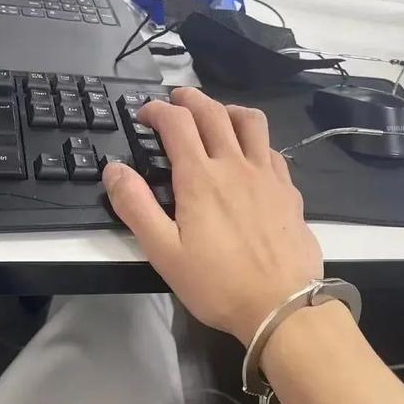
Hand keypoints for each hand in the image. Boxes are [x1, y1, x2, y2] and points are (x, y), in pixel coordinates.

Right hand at [102, 88, 322, 345]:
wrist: (281, 305)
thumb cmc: (218, 284)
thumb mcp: (164, 252)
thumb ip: (136, 207)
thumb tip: (114, 169)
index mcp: (200, 178)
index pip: (177, 124)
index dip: (157, 110)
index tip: (144, 113)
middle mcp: (235, 166)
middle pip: (213, 113)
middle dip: (190, 99)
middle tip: (176, 99)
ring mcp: (267, 176)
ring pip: (251, 122)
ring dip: (228, 109)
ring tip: (217, 114)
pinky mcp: (289, 192)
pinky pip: (272, 149)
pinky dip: (256, 140)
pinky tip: (252, 155)